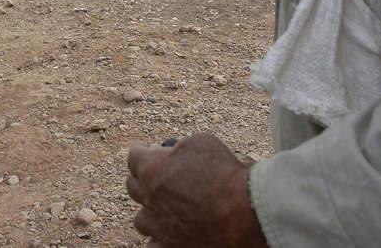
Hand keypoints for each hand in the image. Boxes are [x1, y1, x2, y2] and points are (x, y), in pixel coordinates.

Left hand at [126, 134, 265, 247]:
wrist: (247, 213)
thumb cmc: (226, 175)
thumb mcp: (203, 143)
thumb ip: (181, 147)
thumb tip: (176, 151)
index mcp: (151, 168)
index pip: (134, 156)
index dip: (142, 151)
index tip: (147, 150)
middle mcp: (148, 197)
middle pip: (133, 186)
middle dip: (144, 179)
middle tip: (158, 178)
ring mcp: (157, 226)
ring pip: (141, 220)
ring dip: (151, 212)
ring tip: (165, 211)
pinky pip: (152, 246)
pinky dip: (159, 240)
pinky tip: (167, 236)